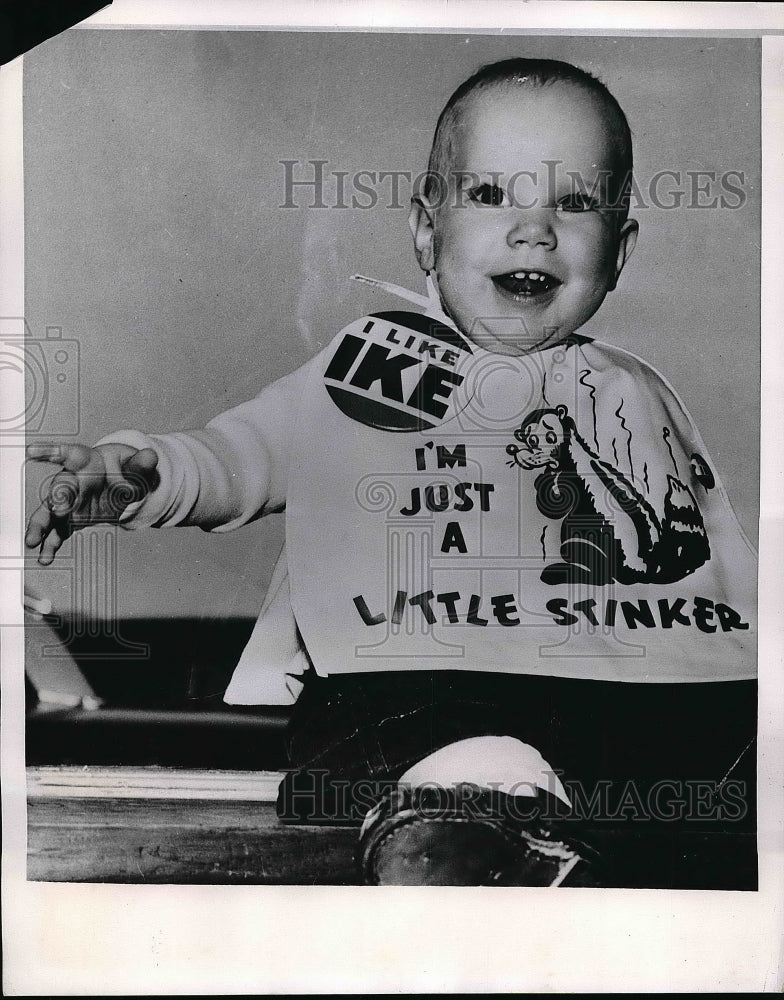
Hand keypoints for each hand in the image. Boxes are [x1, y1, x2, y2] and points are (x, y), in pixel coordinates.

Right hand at [25, 442, 158, 564]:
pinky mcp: (71, 519)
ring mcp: (69, 501)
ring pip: (50, 513)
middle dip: (57, 498)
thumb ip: (141, 463)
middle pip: (61, 487)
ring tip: (32, 541)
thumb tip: (150, 456)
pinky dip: (51, 545)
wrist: (124, 484)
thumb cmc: (126, 470)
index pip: (67, 453)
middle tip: (57, 511)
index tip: (31, 451)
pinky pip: (58, 532)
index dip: (48, 450)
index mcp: (86, 461)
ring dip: (41, 526)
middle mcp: (73, 480)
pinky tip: (45, 557)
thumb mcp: (137, 467)